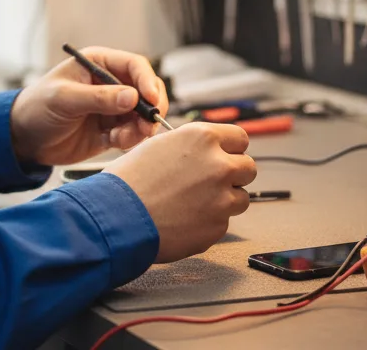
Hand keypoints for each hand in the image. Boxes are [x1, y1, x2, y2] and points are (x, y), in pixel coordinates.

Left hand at [9, 46, 167, 166]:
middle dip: (150, 107)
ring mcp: (112, 108)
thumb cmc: (38, 107)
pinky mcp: (110, 130)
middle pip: (145, 90)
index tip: (152, 100)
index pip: (134, 66)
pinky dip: (130, 139)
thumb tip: (133, 97)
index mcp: (98, 64)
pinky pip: (130, 133)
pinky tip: (115, 142)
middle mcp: (109, 84)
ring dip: (141, 127)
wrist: (23, 139)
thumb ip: (98, 98)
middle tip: (149, 124)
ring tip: (125, 137)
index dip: (147, 81)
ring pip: (141, 114)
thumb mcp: (65, 99)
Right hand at [104, 123, 256, 262]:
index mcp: (202, 138)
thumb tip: (202, 151)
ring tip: (195, 202)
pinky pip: (223, 222)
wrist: (117, 217)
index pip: (240, 138)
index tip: (225, 155)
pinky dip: (209, 222)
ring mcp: (221, 199)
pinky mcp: (217, 228)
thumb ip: (190, 146)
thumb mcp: (159, 145)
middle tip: (212, 180)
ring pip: (241, 198)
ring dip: (224, 199)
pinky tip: (186, 218)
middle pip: (248, 168)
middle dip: (234, 174)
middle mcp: (218, 165)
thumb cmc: (129, 180)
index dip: (231, 148)